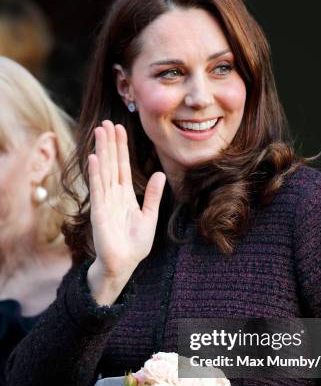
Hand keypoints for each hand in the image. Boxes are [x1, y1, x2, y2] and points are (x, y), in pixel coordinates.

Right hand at [87, 120, 165, 303]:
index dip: (121, 148)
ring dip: (102, 151)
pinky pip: (98, 189)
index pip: (122, 166)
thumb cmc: (135, 244)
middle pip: (111, 163)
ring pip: (104, 171)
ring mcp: (105, 202)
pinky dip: (96, 173)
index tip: (120, 128)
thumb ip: (153, 195)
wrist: (124, 263)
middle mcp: (113, 195)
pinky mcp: (100, 211)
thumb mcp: (149, 216)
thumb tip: (161, 173)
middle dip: (110, 143)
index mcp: (126, 195)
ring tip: (100, 132)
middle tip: (107, 122)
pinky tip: (94, 158)